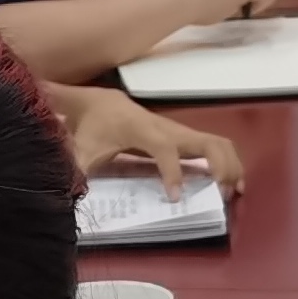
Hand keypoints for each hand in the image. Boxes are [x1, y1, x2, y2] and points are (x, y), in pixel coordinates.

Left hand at [53, 85, 246, 194]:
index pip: (165, 149)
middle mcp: (168, 129)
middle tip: (221, 196)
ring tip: (232, 193)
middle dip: (220, 168)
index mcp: (143, 130)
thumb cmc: (91, 124)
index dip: (172, 172)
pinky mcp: (183, 137)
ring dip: (230, 166)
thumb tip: (65, 194)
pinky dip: (228, 162)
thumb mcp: (79, 147)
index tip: (175, 198)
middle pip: (207, 142)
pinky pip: (214, 145)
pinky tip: (231, 185)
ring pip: (217, 143)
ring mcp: (179, 132)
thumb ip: (74, 168)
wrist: (99, 101)